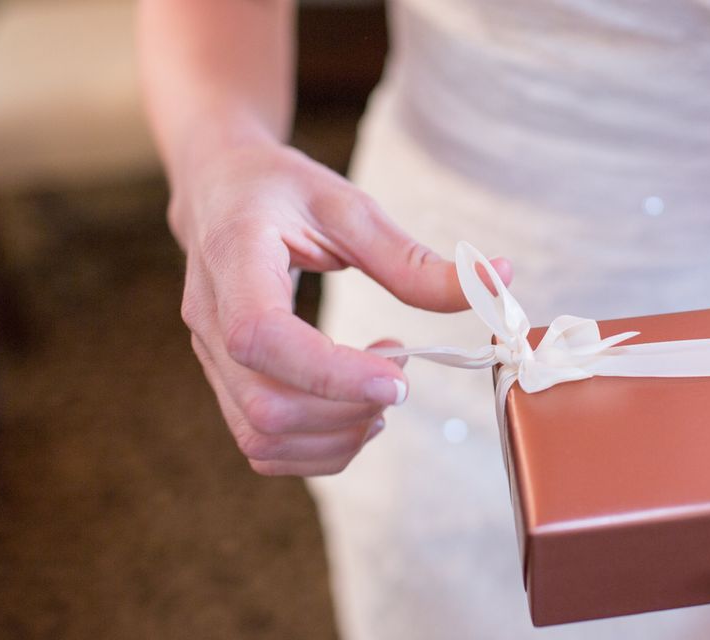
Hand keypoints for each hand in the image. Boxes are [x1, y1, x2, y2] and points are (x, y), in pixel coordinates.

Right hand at [170, 140, 510, 475]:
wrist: (217, 189)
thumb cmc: (279, 190)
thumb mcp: (348, 206)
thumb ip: (413, 257)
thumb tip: (500, 279)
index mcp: (233, 260)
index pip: (261, 338)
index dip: (330, 373)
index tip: (398, 379)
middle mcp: (209, 320)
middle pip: (266, 407)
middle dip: (348, 411)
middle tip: (400, 376)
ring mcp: (212, 359)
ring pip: (263, 439)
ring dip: (338, 436)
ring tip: (383, 394)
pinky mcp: (226, 382)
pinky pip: (263, 444)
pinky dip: (319, 447)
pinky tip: (356, 410)